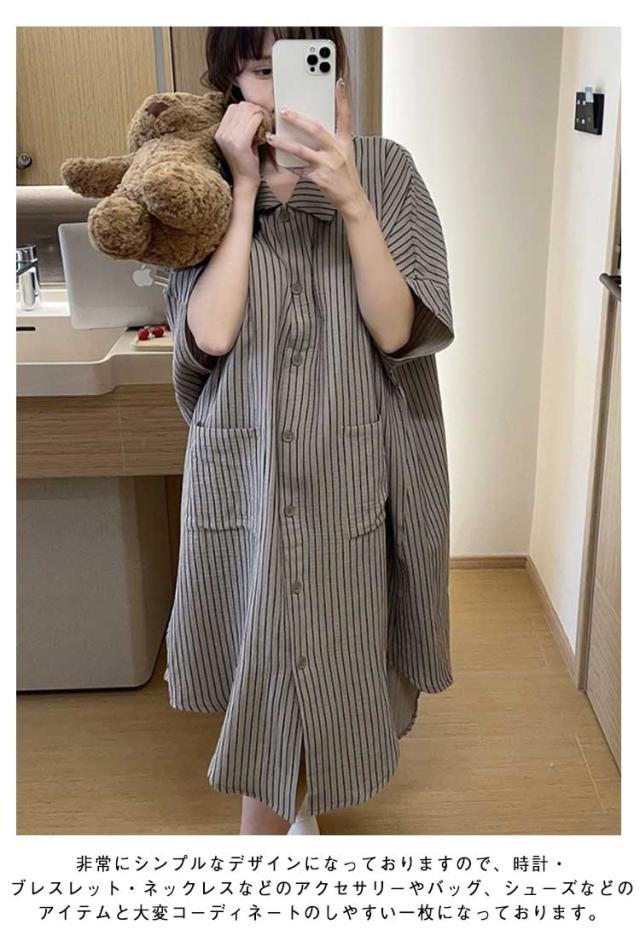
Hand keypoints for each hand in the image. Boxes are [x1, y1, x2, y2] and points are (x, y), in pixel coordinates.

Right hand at [214, 101, 269, 188]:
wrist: (245, 182)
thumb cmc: (246, 162)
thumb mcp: (239, 141)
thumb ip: (241, 126)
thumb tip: (253, 109)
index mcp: (220, 131)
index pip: (234, 107)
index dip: (248, 109)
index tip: (257, 119)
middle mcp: (222, 132)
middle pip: (242, 106)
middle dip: (256, 110)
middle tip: (264, 121)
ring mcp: (229, 137)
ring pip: (249, 111)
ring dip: (261, 116)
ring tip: (264, 127)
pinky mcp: (239, 142)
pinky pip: (254, 121)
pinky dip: (263, 122)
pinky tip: (265, 132)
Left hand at [265, 79, 366, 215]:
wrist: (351, 198)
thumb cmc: (346, 176)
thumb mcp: (345, 154)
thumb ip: (331, 140)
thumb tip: (313, 127)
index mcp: (344, 142)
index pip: (345, 117)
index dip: (342, 100)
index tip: (337, 84)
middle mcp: (337, 151)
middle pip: (316, 130)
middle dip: (299, 120)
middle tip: (284, 111)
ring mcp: (328, 164)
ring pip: (302, 150)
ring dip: (284, 143)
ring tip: (272, 137)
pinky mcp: (319, 178)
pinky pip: (300, 170)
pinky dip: (290, 166)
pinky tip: (281, 161)